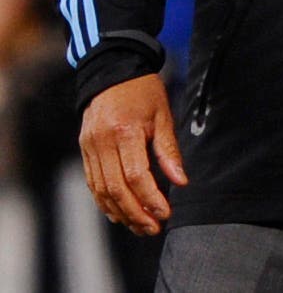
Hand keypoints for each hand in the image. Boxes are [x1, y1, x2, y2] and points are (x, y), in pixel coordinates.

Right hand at [79, 74, 187, 235]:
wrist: (112, 71)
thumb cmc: (143, 92)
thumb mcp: (163, 115)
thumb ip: (169, 151)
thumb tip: (181, 182)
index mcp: (125, 132)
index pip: (136, 175)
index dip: (150, 198)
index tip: (165, 213)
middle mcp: (102, 142)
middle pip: (115, 189)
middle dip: (135, 213)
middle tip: (153, 228)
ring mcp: (89, 147)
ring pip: (100, 190)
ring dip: (120, 213)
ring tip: (140, 226)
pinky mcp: (84, 150)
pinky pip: (92, 183)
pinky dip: (104, 202)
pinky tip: (119, 214)